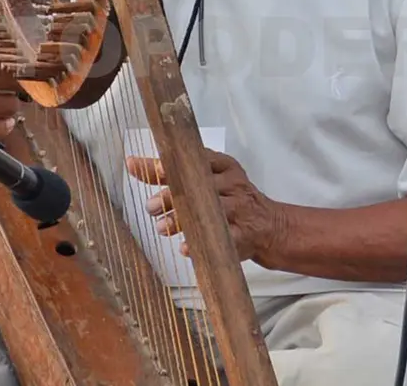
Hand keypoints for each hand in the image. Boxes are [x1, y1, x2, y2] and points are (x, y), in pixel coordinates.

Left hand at [127, 149, 285, 264]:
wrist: (271, 226)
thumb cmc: (233, 200)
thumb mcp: (211, 179)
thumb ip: (176, 174)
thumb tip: (135, 164)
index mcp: (224, 167)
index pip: (195, 159)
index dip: (170, 165)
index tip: (147, 169)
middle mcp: (233, 185)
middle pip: (202, 185)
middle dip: (173, 195)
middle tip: (151, 206)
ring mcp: (240, 210)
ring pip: (212, 211)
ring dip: (183, 220)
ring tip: (161, 227)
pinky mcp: (244, 236)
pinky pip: (223, 239)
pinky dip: (202, 244)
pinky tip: (185, 247)